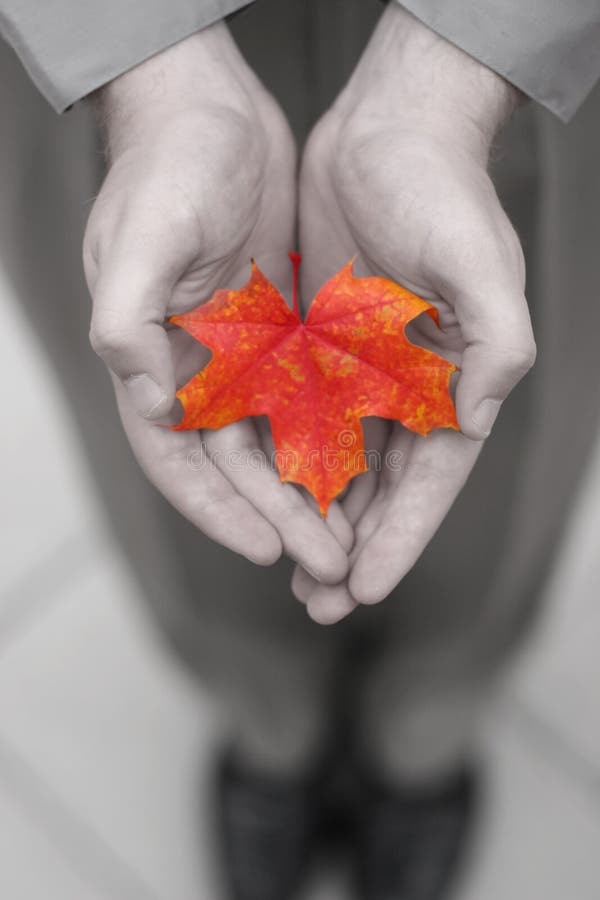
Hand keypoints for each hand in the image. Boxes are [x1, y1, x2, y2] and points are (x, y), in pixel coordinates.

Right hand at [83, 23, 350, 578]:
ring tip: (354, 540)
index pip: (179, 459)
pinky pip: (315, 399)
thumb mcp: (140, 237)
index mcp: (152, 364)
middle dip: (281, 518)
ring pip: (281, 445)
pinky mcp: (286, 336)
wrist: (214, 114)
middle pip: (239, 469)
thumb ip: (127, 320)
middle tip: (330, 564)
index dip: (217, 510)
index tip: (267, 546)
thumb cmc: (167, 167)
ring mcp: (244, 357)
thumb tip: (149, 401)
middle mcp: (197, 372)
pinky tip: (372, 472)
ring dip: (314, 494)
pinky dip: (337, 439)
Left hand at [293, 5, 535, 621]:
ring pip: (338, 466)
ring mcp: (360, 371)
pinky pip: (299, 416)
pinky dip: (287, 462)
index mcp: (452, 383)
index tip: (366, 588)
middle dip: (354, 548)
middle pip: (381, 490)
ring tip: (294, 573)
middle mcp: (408, 388)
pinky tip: (266, 500)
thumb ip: (495, 347)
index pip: (428, 482)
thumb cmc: (444, 192)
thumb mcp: (483, 266)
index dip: (400, 539)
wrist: (390, 130)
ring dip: (319, 520)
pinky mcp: (316, 346)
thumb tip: (473, 421)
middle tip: (321, 604)